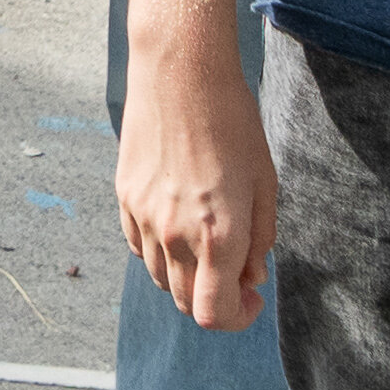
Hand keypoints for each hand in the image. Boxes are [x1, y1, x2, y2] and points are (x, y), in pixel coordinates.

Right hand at [117, 44, 278, 333]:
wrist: (180, 72)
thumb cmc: (232, 122)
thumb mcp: (264, 182)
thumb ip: (260, 238)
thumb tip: (250, 275)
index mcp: (219, 234)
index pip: (213, 314)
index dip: (237, 317)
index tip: (251, 296)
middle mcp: (176, 234)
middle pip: (184, 303)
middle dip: (213, 298)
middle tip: (235, 272)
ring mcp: (144, 216)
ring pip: (160, 277)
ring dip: (186, 275)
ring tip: (207, 243)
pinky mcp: (125, 197)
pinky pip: (139, 246)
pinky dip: (160, 251)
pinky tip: (178, 223)